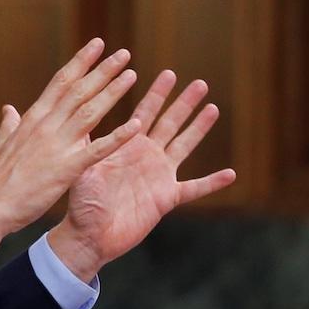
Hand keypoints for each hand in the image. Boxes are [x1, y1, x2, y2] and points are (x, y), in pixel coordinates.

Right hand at [0, 39, 142, 266]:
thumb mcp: (3, 144)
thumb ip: (10, 124)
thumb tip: (8, 108)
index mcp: (33, 118)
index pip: (61, 82)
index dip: (81, 62)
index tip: (97, 45)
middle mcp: (46, 125)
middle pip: (79, 90)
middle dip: (102, 70)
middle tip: (123, 53)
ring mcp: (57, 145)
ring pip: (90, 111)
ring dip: (112, 92)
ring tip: (131, 75)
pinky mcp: (67, 168)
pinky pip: (98, 149)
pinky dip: (118, 137)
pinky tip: (136, 126)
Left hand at [48, 70, 236, 281]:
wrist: (88, 235)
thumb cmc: (81, 202)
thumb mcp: (82, 166)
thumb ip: (89, 142)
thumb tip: (78, 112)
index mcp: (127, 145)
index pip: (145, 112)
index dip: (158, 93)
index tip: (170, 74)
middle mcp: (146, 156)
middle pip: (170, 123)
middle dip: (184, 103)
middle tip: (200, 83)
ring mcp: (159, 176)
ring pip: (184, 146)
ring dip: (199, 128)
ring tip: (213, 109)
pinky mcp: (166, 198)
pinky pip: (194, 188)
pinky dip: (211, 182)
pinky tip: (230, 174)